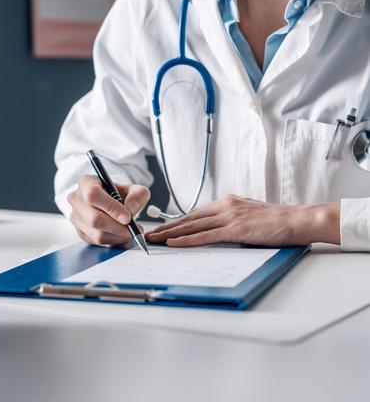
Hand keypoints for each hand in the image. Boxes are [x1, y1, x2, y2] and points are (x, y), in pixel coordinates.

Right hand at [67, 175, 149, 245]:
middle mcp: (76, 199)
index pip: (93, 195)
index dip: (111, 207)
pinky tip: (121, 234)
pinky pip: (98, 242)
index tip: (127, 217)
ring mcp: (75, 217)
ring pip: (97, 234)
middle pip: (94, 219)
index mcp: (85, 183)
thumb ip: (137, 195)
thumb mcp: (131, 188)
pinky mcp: (80, 232)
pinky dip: (114, 241)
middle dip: (118, 227)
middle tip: (134, 228)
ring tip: (131, 231)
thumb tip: (131, 210)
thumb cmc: (117, 193)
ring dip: (118, 236)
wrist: (108, 201)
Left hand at [145, 195, 340, 246]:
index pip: (195, 213)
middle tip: (148, 234)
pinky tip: (172, 243)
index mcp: (227, 202)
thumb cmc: (278, 221)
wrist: (299, 219)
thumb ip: (232, 218)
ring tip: (153, 240)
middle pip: (188, 218)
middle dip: (166, 227)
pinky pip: (204, 236)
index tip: (161, 228)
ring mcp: (228, 217)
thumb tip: (219, 229)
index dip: (176, 222)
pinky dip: (186, 240)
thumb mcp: (250, 215)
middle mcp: (224, 206)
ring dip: (169, 234)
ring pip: (191, 226)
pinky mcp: (235, 230)